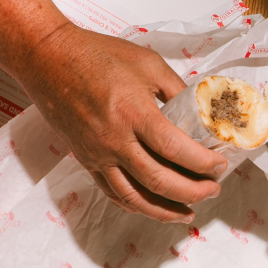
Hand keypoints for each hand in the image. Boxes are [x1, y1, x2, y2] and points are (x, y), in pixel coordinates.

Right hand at [18, 23, 225, 221]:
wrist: (47, 58)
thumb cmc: (97, 55)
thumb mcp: (148, 63)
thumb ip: (176, 90)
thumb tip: (200, 112)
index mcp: (134, 113)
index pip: (176, 150)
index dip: (203, 164)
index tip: (220, 166)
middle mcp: (114, 140)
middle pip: (160, 181)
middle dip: (193, 191)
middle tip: (212, 190)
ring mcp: (97, 154)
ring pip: (135, 197)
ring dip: (165, 210)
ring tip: (188, 212)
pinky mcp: (85, 160)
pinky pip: (112, 193)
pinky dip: (135, 205)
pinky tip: (153, 207)